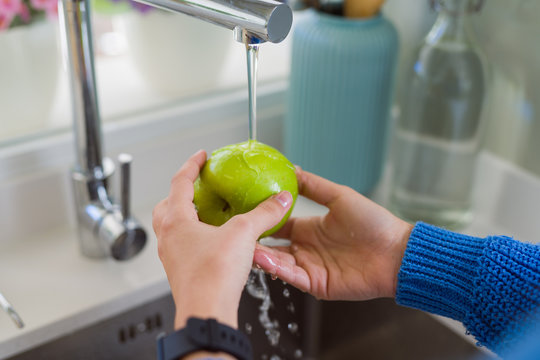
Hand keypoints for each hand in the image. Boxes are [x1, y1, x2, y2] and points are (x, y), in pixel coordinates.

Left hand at [152, 150, 293, 329]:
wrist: (206, 313)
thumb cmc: (213, 275)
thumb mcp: (244, 234)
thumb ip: (264, 213)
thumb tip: (281, 199)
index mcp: (176, 221)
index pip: (179, 182)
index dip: (191, 165)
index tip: (201, 156)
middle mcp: (168, 237)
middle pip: (168, 204)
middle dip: (183, 191)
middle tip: (200, 185)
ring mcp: (172, 256)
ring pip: (174, 226)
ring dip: (188, 214)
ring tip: (210, 211)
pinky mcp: (182, 271)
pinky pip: (184, 244)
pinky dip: (196, 235)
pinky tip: (216, 240)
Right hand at [253, 168, 412, 299]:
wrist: (396, 252)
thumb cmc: (373, 223)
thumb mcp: (340, 196)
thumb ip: (314, 186)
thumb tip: (292, 168)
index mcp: (310, 228)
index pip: (279, 224)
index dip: (262, 220)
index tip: (244, 211)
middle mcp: (306, 248)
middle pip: (273, 246)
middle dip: (255, 241)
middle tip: (236, 233)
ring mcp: (310, 267)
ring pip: (278, 263)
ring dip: (261, 256)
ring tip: (244, 247)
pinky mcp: (316, 284)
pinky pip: (292, 277)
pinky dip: (277, 269)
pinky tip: (264, 260)